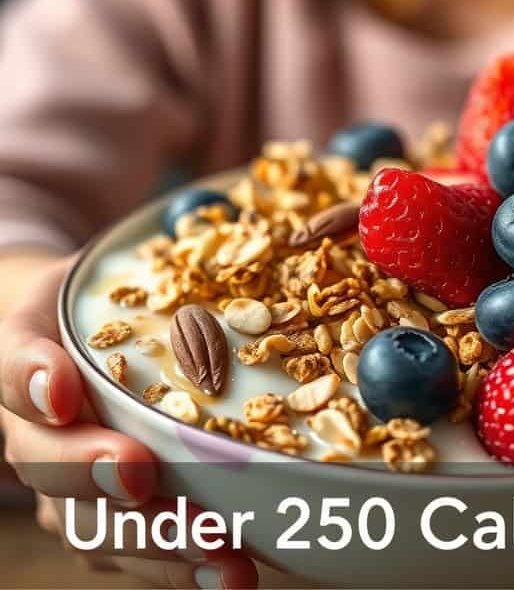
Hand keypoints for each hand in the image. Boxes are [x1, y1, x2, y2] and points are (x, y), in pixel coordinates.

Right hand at [0, 254, 259, 588]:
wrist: (56, 336)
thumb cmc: (85, 298)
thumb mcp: (92, 271)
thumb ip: (137, 262)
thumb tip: (225, 215)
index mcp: (20, 360)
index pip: (12, 371)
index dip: (33, 382)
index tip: (62, 385)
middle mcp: (31, 430)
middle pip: (49, 465)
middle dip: (99, 474)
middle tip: (144, 475)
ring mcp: (64, 481)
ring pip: (92, 523)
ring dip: (156, 542)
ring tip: (220, 553)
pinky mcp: (103, 515)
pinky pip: (130, 549)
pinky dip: (181, 568)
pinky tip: (235, 572)